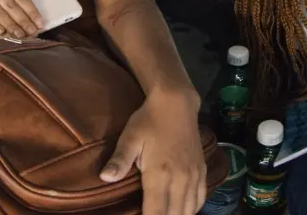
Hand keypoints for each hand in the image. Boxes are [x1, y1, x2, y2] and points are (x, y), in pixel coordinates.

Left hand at [101, 90, 204, 214]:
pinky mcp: (202, 171)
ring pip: (189, 210)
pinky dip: (192, 209)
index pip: (156, 213)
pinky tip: (183, 210)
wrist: (176, 103)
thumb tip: (105, 178)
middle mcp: (180, 179)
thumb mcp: (130, 138)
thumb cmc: (149, 120)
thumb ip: (120, 160)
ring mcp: (194, 176)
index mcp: (160, 174)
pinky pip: (200, 199)